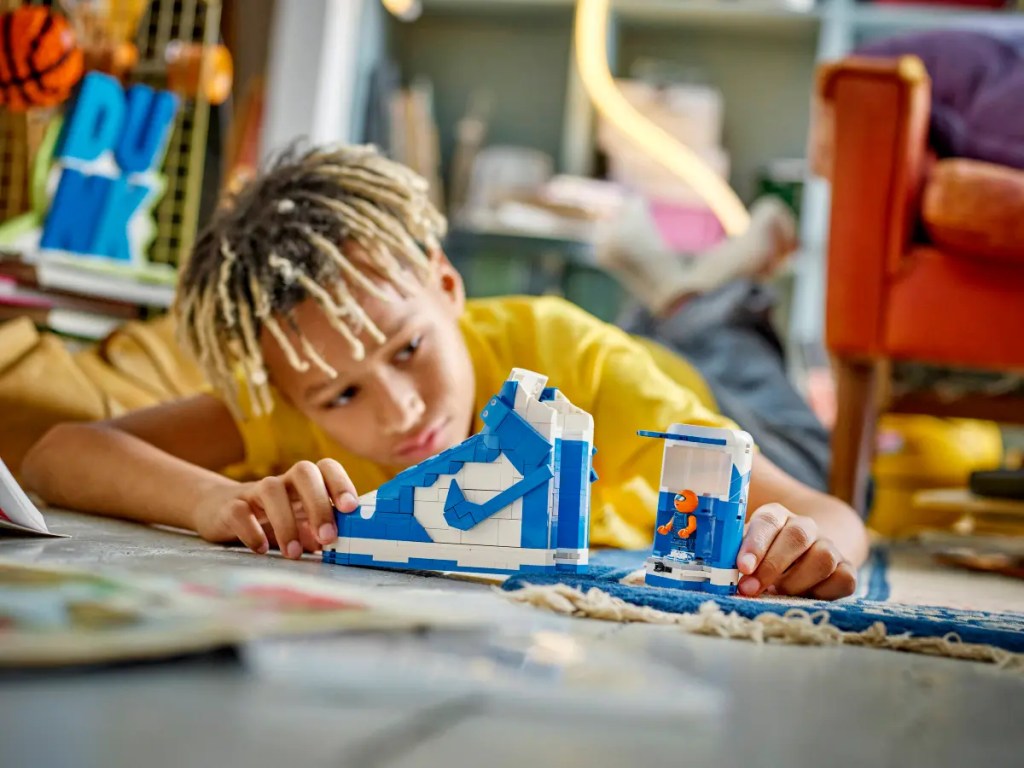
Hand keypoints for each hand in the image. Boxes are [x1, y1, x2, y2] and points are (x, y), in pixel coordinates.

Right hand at [193, 459, 359, 558]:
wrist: (220, 511)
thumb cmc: (274, 518)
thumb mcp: (302, 522)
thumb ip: (325, 529)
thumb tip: (353, 546)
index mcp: (305, 483)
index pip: (326, 468)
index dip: (341, 483)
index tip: (350, 509)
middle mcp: (283, 482)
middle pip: (303, 472)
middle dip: (318, 504)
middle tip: (328, 537)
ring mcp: (254, 492)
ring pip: (270, 489)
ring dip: (286, 522)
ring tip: (294, 553)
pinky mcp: (229, 508)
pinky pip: (239, 511)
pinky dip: (251, 530)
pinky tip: (261, 548)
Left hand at [735, 504, 856, 599]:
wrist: (804, 557)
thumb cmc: (764, 557)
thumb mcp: (746, 552)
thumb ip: (734, 558)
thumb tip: (718, 575)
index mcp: (776, 516)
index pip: (768, 521)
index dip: (755, 544)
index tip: (743, 567)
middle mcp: (805, 527)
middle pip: (796, 536)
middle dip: (772, 566)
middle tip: (751, 588)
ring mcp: (829, 546)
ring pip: (823, 558)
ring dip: (796, 582)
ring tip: (777, 594)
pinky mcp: (846, 568)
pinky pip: (844, 579)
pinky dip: (824, 593)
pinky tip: (804, 597)